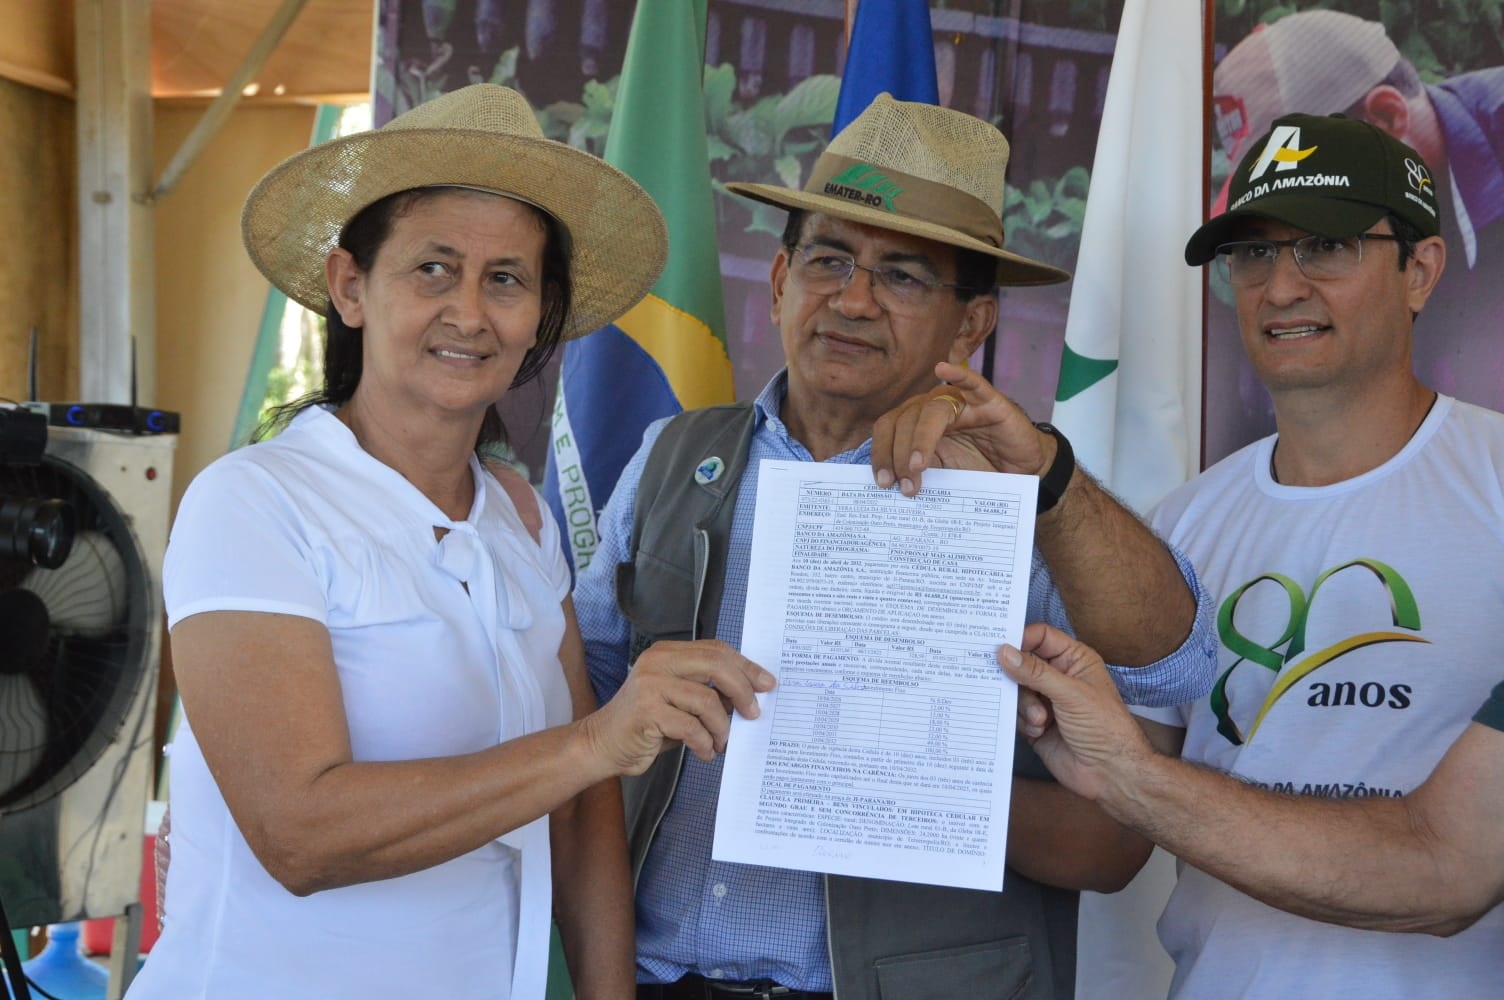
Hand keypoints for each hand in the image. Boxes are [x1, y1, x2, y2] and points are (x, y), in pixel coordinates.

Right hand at [584, 639, 774, 774]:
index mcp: (667, 653)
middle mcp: (657, 662)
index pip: (715, 650)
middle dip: (742, 691)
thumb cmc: (646, 726)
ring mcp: (650, 685)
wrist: (601, 745)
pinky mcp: (646, 712)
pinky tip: (706, 753)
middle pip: (716, 665)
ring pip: (707, 701)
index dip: (745, 666)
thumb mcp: (679, 701)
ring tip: (722, 743)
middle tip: (754, 714)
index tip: (767, 684)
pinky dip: (705, 744)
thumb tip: (750, 695)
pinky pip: (692, 727)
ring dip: (722, 728)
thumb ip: (707, 691)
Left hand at [871, 361, 1052, 495]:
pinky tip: (943, 370)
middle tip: (906, 486)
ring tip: (918, 467)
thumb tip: (888, 485)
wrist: (1020, 471)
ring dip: (919, 439)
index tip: (884, 482)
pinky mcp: (989, 401)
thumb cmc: (979, 470)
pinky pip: (973, 383)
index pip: (888, 428)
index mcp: (915, 423)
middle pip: (904, 420)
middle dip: (899, 455)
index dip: (882, 453)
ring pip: (930, 411)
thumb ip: (918, 473)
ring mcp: (960, 402)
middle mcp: (932, 408)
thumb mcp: (942, 474)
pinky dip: (958, 375)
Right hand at [997, 623, 1152, 801]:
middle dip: (1018, 679)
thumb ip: (1035, 672)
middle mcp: (1058, 677)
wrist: (1110, 773)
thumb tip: (1004, 652)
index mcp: (1073, 659)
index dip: (1020, 640)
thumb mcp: (1070, 694)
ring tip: (1040, 720)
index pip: (1040, 637)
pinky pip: (1014, 713)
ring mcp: (1045, 700)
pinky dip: (1023, 722)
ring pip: (1016, 690)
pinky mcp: (1035, 723)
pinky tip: (1039, 731)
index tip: (999, 649)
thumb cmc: (1104, 727)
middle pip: (1021, 663)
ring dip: (1024, 705)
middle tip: (1013, 688)